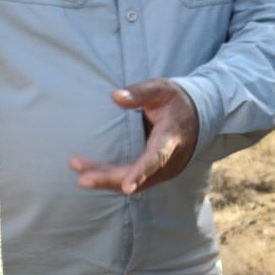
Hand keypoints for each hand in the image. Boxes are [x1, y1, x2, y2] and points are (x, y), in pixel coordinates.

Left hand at [69, 79, 199, 194]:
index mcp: (171, 137)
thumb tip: (115, 96)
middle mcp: (169, 160)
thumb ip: (140, 92)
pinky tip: (90, 174)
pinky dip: (112, 179)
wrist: (194, 117)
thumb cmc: (174, 101)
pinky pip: (132, 180)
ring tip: (79, 170)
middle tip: (83, 179)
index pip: (157, 157)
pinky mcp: (154, 174)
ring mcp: (162, 170)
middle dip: (111, 179)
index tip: (128, 185)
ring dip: (106, 180)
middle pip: (140, 176)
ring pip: (133, 182)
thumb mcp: (160, 89)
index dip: (141, 171)